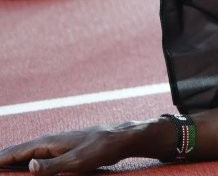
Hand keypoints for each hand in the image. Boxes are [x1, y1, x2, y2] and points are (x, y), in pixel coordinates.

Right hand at [0, 126, 136, 174]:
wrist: (120, 138)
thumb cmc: (99, 149)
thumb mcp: (76, 161)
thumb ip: (51, 166)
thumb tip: (27, 165)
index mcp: (49, 142)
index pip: (18, 151)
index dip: (1, 159)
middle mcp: (50, 141)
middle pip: (20, 150)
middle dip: (4, 157)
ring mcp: (58, 144)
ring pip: (29, 151)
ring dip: (15, 158)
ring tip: (3, 163)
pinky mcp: (65, 148)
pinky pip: (40, 154)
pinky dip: (28, 158)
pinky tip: (28, 163)